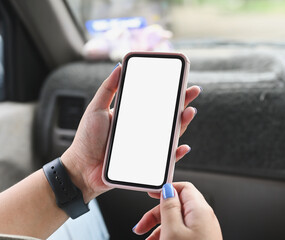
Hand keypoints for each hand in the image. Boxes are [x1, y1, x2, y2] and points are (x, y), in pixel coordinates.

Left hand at [61, 64, 200, 202]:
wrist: (81, 167)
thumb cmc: (87, 139)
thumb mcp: (96, 109)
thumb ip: (107, 89)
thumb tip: (118, 67)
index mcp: (134, 116)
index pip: (156, 100)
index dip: (169, 90)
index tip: (180, 79)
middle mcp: (143, 129)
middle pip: (168, 115)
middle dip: (183, 103)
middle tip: (192, 91)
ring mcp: (146, 146)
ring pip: (170, 134)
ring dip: (183, 124)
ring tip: (188, 112)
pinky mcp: (147, 163)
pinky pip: (165, 159)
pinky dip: (176, 154)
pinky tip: (182, 146)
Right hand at [133, 182, 222, 239]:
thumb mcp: (173, 231)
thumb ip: (170, 207)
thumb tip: (168, 190)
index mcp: (200, 210)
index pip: (183, 188)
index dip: (166, 189)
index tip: (150, 195)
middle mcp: (204, 219)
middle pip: (177, 205)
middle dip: (157, 214)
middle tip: (141, 226)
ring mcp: (203, 232)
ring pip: (177, 221)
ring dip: (160, 228)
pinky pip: (182, 233)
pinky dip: (168, 236)